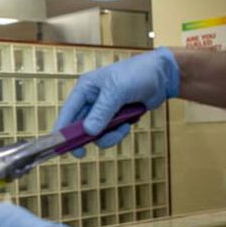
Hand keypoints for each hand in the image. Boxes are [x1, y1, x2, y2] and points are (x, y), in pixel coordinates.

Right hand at [54, 48, 178, 155]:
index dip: (62, 131)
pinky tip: (129, 124)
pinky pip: (110, 133)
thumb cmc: (138, 74)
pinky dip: (119, 133)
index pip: (67, 113)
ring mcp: (104, 111)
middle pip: (80, 127)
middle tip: (85, 152)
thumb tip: (89, 131)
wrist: (164, 75)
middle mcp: (91, 101)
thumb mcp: (117, 91)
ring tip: (123, 128)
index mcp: (85, 89)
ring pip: (96, 133)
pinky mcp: (116, 118)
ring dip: (108, 135)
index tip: (62, 147)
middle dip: (88, 137)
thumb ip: (102, 112)